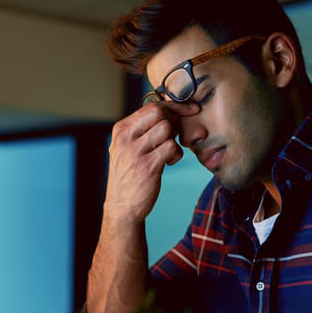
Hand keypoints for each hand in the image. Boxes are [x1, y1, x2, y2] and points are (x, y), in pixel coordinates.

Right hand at [104, 101, 199, 222]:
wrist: (122, 206)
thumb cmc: (130, 174)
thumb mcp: (128, 147)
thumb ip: (143, 130)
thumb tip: (172, 114)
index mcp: (121, 129)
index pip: (151, 106)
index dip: (174, 107)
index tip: (191, 110)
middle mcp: (125, 137)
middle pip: (159, 112)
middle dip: (173, 123)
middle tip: (172, 138)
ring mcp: (135, 151)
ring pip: (167, 128)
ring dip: (174, 140)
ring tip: (168, 153)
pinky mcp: (147, 166)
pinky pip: (171, 147)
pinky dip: (176, 154)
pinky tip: (169, 163)